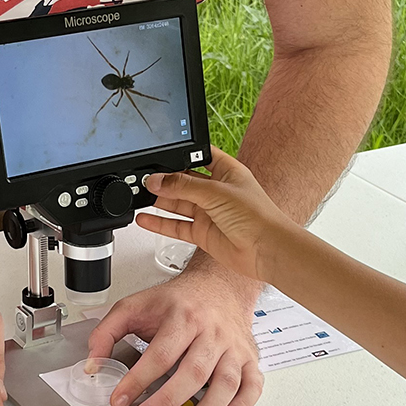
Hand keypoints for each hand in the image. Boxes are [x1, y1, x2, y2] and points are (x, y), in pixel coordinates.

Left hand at [86, 260, 262, 405]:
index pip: (160, 353)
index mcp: (183, 317)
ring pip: (225, 382)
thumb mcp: (135, 305)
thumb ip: (107, 332)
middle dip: (168, 400)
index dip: (138, 380)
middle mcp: (212, 332)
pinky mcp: (249, 359)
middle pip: (193, 371)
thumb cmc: (179, 300)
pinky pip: (252, 386)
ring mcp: (233, 347)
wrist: (219, 285)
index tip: (120, 400)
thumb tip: (93, 364)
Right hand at [136, 148, 291, 282]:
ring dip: (159, 200)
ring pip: (178, 204)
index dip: (180, 155)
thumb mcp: (216, 192)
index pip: (199, 156)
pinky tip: (145, 218)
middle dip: (164, 180)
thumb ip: (183, 186)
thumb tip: (158, 180)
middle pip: (184, 181)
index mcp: (226, 171)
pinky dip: (160, 223)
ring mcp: (209, 213)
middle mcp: (217, 191)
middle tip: (143, 179)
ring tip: (139, 195)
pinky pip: (177, 226)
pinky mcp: (203, 233)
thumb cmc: (257, 217)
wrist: (267, 250)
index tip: (159, 156)